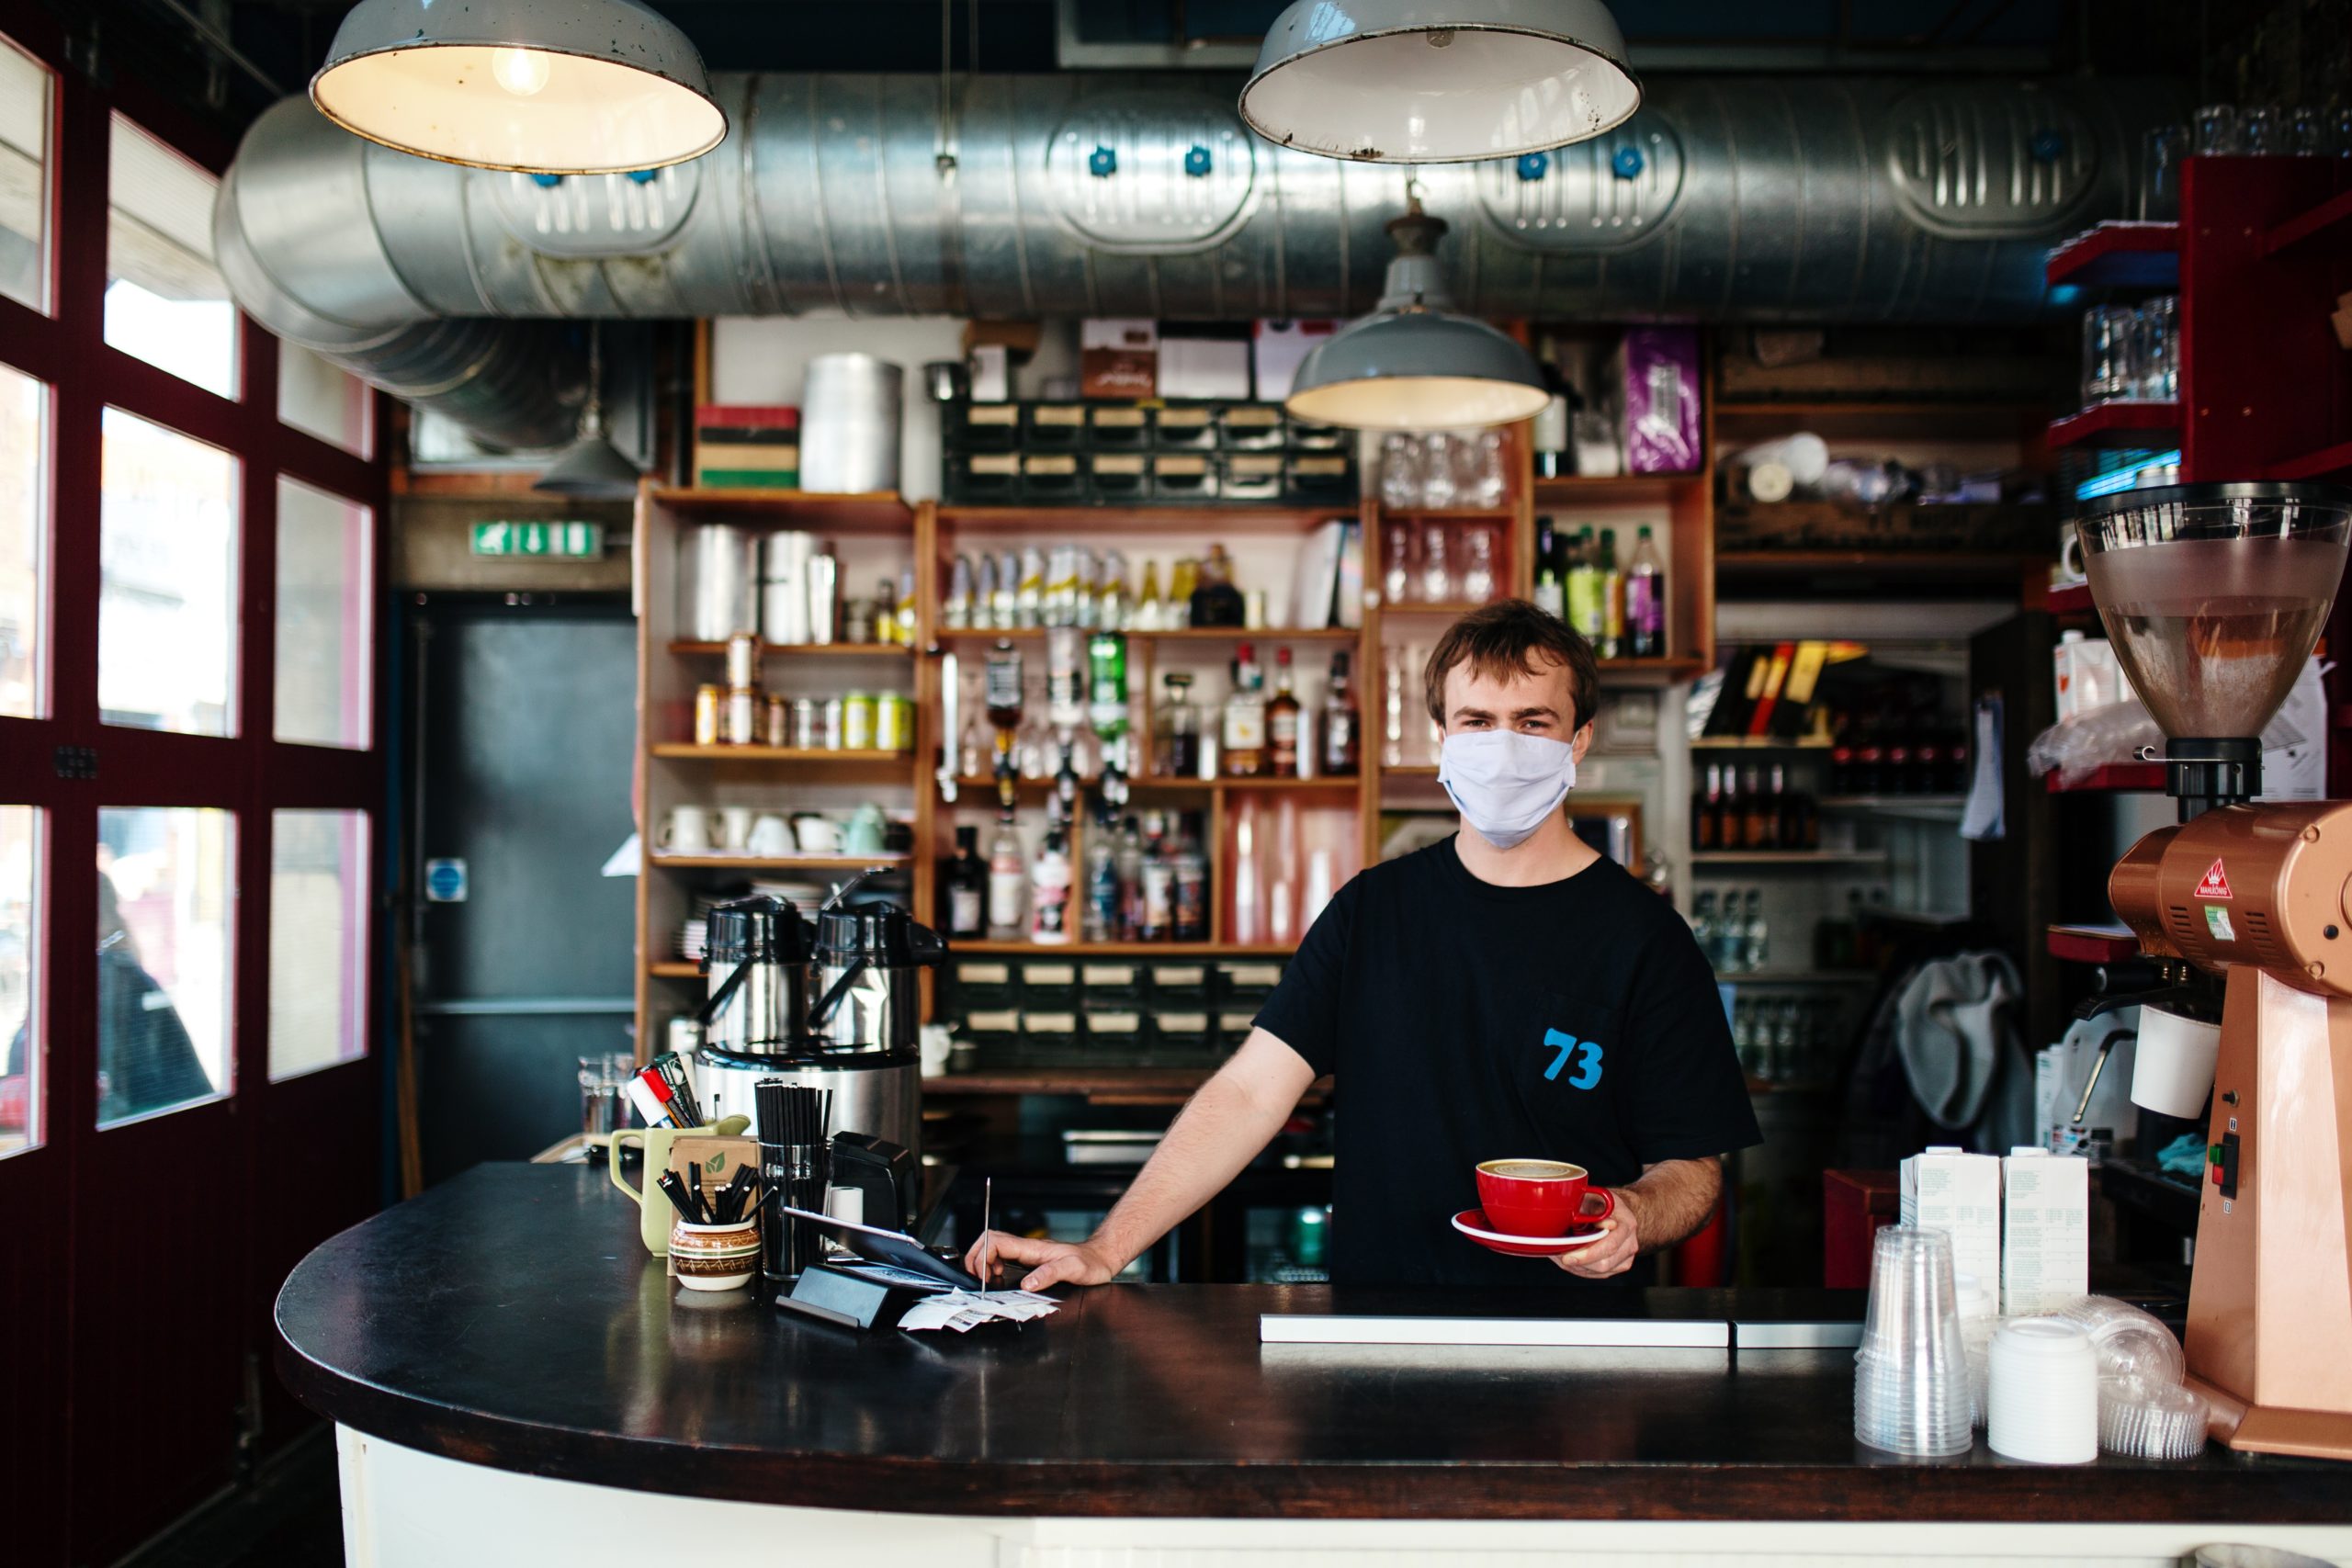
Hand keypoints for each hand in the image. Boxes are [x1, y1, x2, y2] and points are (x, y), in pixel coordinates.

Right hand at [961, 1229, 1121, 1291]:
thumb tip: (1027, 1284)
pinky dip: (992, 1266)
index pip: (996, 1241)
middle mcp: (1026, 1249)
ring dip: (982, 1261)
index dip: (983, 1256)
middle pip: (989, 1240)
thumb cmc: (1089, 1263)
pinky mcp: (1029, 1261)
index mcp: (1031, 1248)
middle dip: (976, 1256)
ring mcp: (1026, 1254)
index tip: (984, 1275)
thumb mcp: (1073, 1269)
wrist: (1100, 1259)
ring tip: (986, 1279)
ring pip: (993, 1247)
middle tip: (977, 1277)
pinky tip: (998, 1279)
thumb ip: (1049, 1274)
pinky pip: (1002, 1257)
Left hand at [1554, 1193, 1640, 1278]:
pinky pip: (1599, 1274)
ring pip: (1601, 1272)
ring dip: (1578, 1267)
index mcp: (1626, 1224)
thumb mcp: (1593, 1197)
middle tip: (1560, 1257)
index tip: (1568, 1256)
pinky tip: (1572, 1260)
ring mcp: (1626, 1256)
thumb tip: (1577, 1219)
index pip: (1609, 1245)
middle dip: (1579, 1263)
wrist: (1616, 1210)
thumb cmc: (1603, 1203)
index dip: (1587, 1254)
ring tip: (1562, 1256)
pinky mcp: (1619, 1265)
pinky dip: (1582, 1269)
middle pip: (1605, 1264)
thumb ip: (1586, 1209)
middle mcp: (1630, 1242)